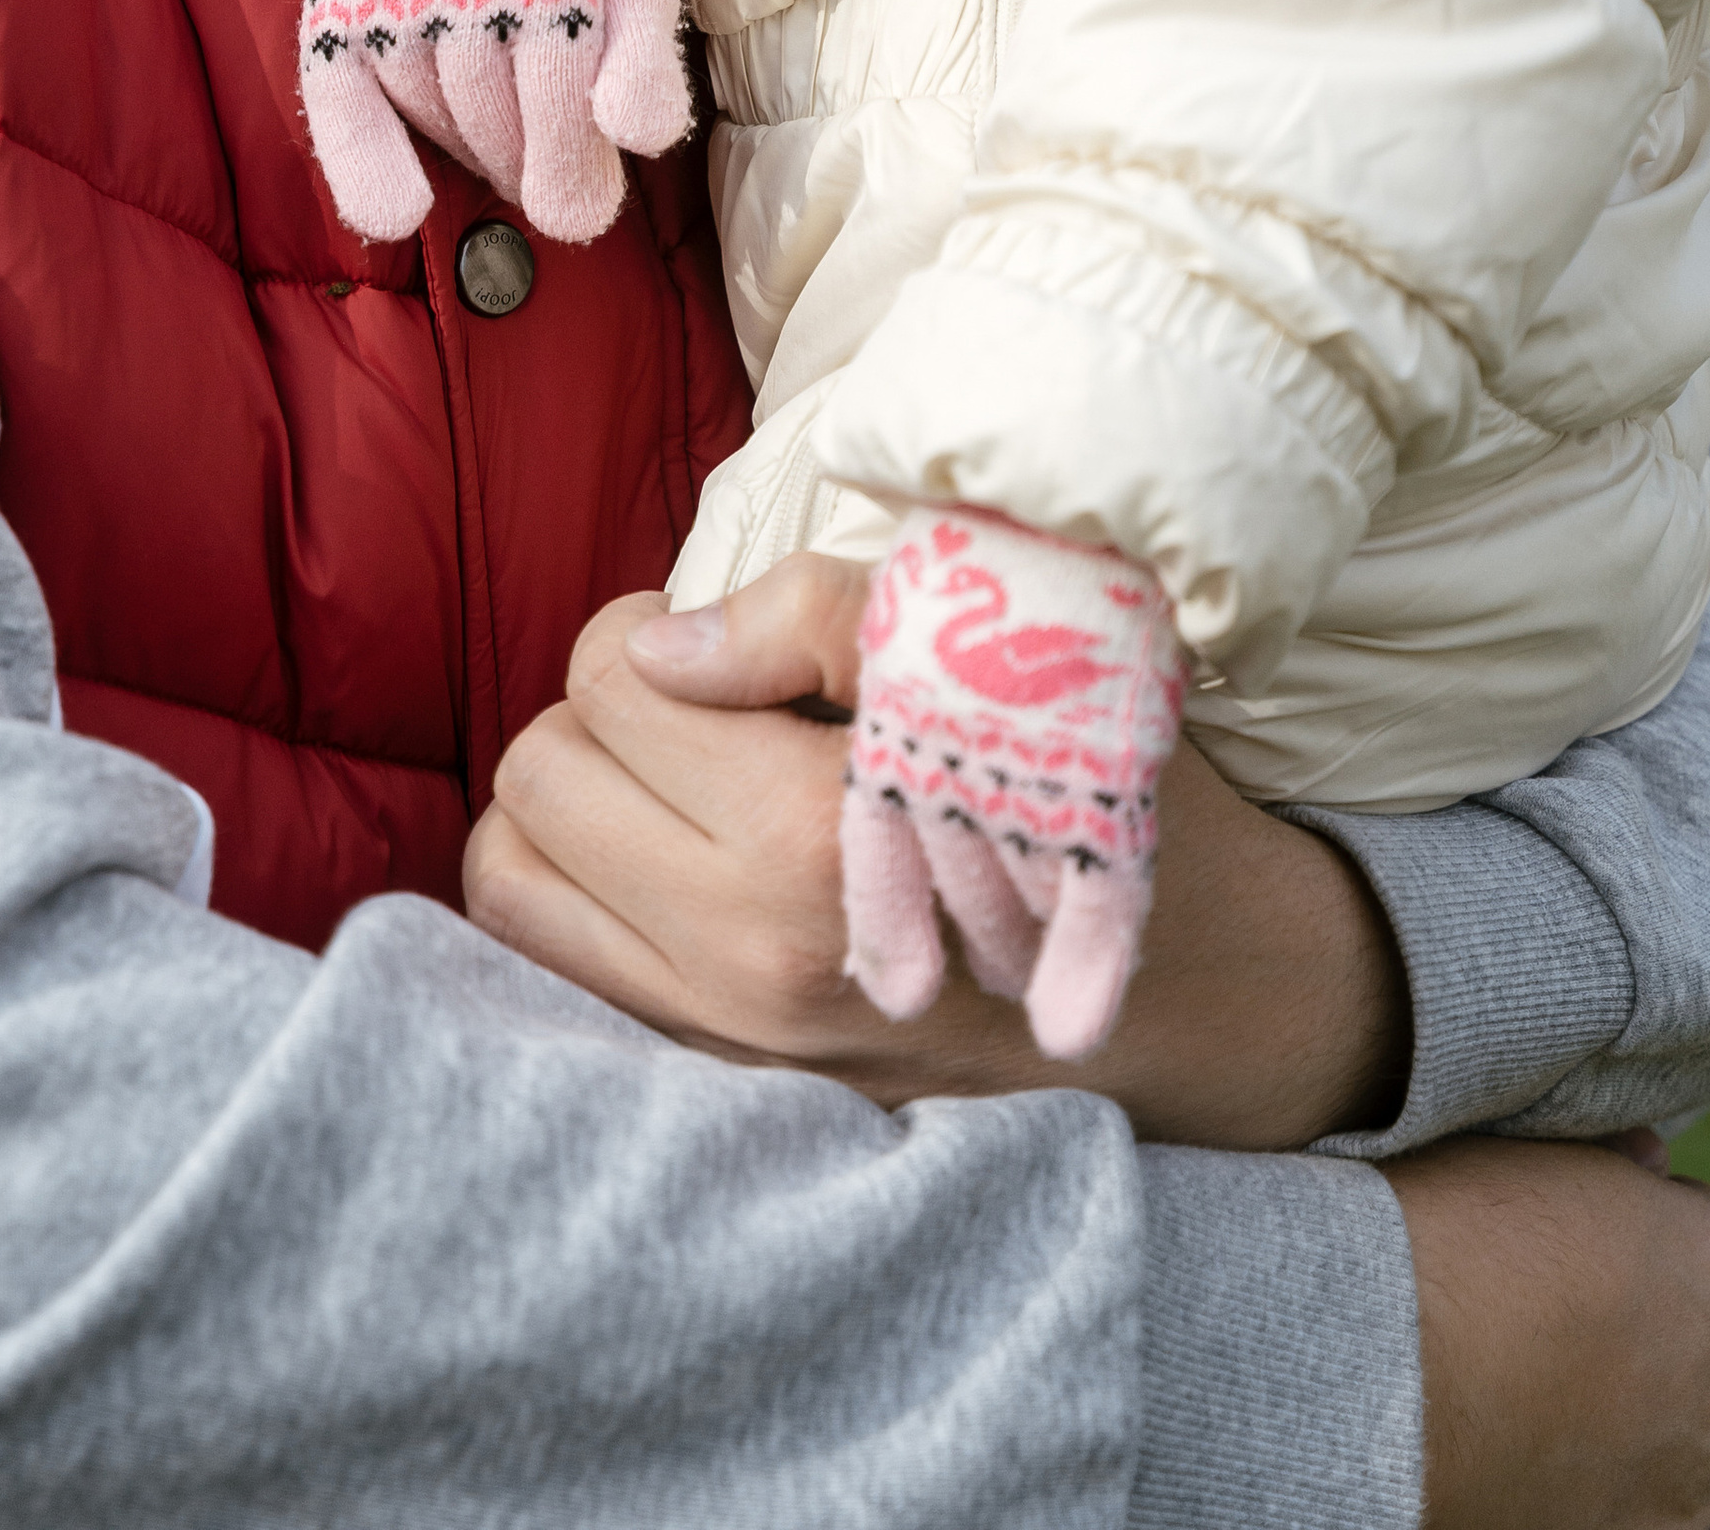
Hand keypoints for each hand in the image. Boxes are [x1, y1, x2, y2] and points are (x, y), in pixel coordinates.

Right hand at [297, 0, 687, 241]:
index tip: (587, 215)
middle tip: (561, 186)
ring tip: (511, 151)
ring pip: (431, 105)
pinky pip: (338, 88)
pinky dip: (362, 158)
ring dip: (473, 148)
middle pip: (493, 108)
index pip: (556, 85)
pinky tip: (398, 213)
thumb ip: (646, 46)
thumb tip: (639, 141)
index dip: (574, 161)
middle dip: (532, 161)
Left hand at [464, 551, 1410, 1145]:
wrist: (1197, 985)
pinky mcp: (725, 1094)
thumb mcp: (986, 646)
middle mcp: (750, 957)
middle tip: (699, 707)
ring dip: (568, 811)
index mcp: (814, 834)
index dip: (657, 627)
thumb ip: (809, 615)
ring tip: (666, 784)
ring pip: (513, 888)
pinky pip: (557, 980)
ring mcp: (729, 1045)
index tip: (728, 642)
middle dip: (602, 714)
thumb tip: (657, 648)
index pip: (609, 677)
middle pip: (539, 777)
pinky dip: (577, 903)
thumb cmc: (1086, 778)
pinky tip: (660, 867)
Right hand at [1389, 1131, 1709, 1529]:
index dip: (1633, 1230)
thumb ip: (1610, 1161)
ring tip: (1591, 1409)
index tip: (1579, 1246)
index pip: (1697, 1226)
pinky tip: (1641, 1487)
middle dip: (1655, 1326)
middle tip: (1567, 1326)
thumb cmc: (1441, 1238)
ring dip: (1673, 1420)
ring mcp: (1695, 1459)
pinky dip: (1685, 1506)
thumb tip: (1652, 1160)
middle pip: (1708, 1333)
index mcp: (1702, 1250)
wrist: (1384, 1361)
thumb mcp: (1524, 1156)